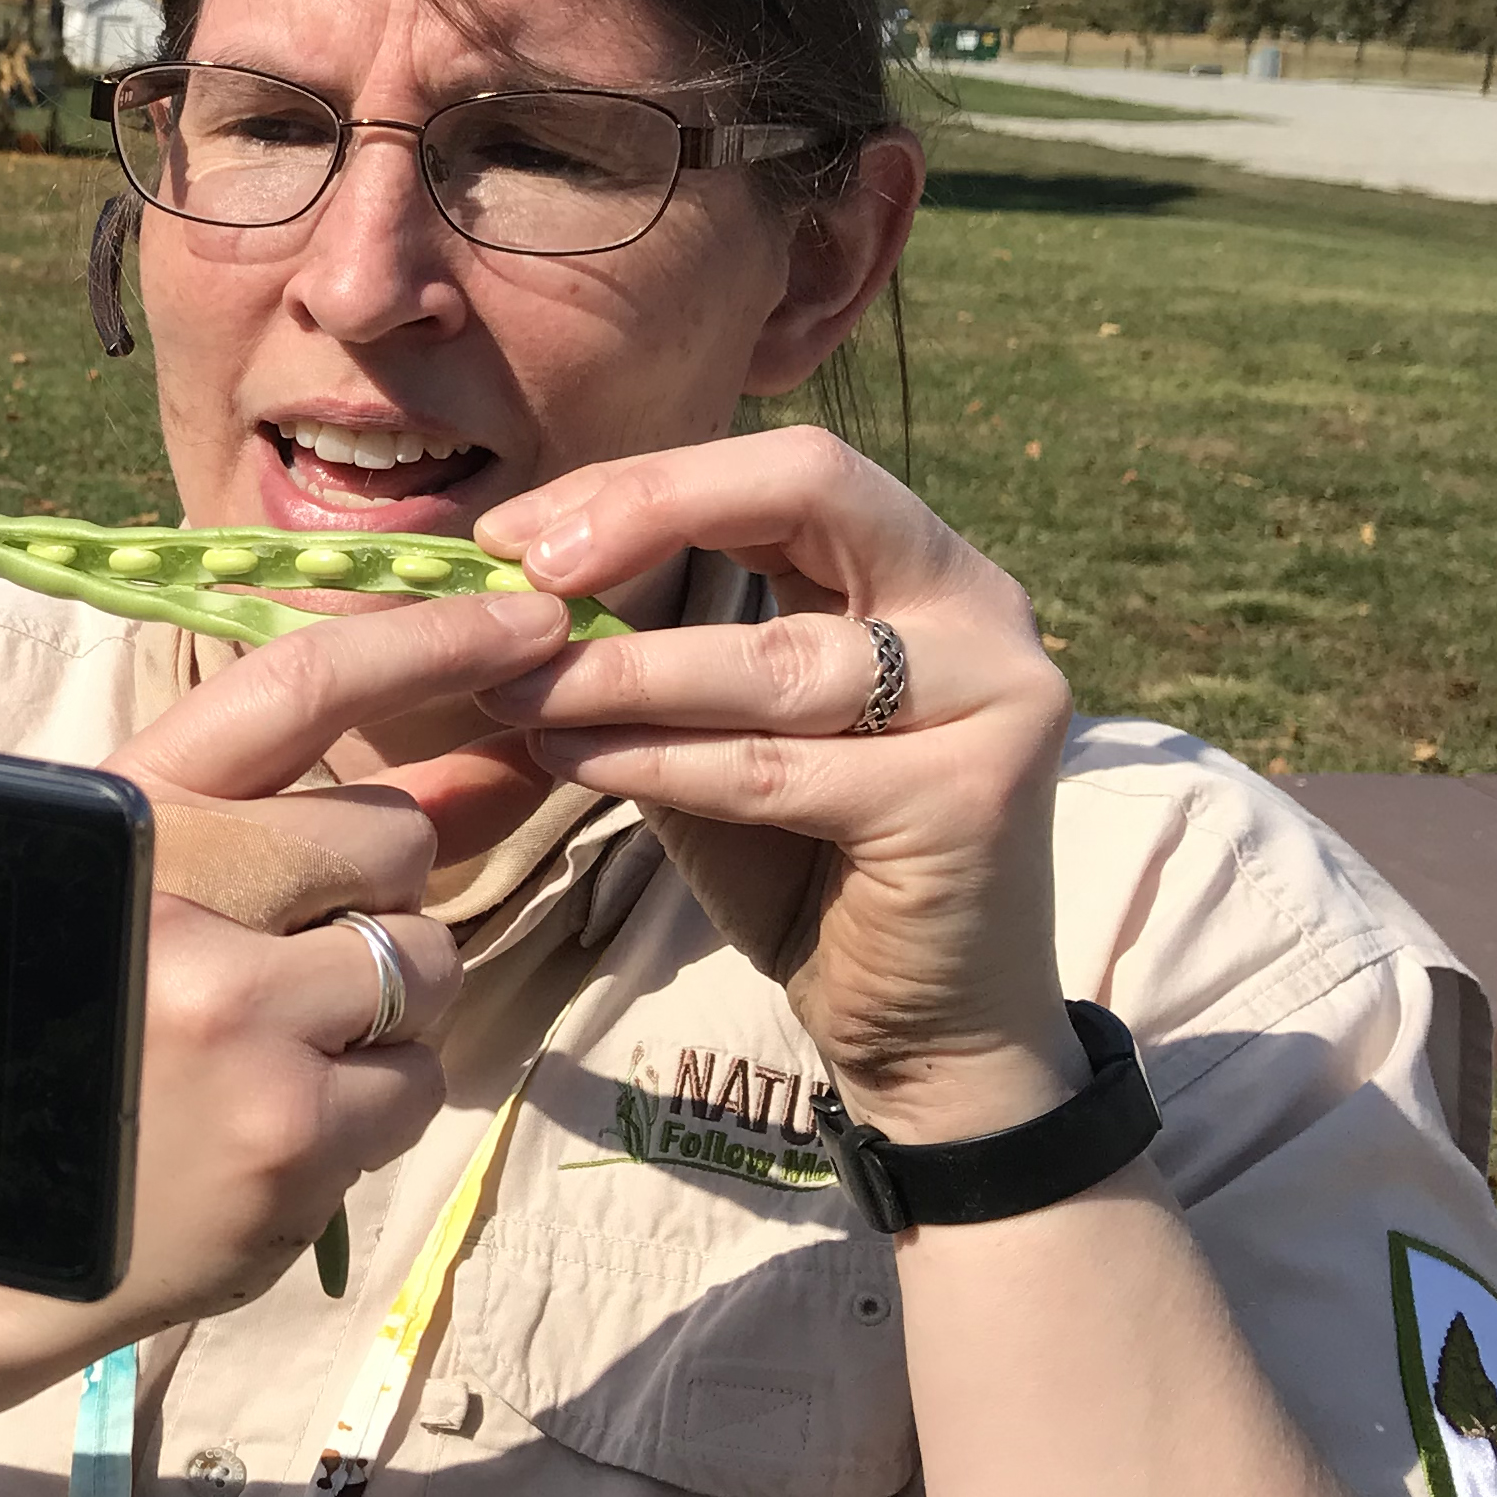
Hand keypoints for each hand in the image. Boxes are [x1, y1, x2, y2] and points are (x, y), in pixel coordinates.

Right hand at [65, 591, 578, 1338]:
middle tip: (290, 958)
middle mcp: (180, 895)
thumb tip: (499, 759)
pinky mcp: (290, 1135)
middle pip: (394, 838)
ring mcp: (239, 1017)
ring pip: (423, 962)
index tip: (533, 621)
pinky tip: (272, 1128)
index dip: (433, 638)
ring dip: (381, 1008)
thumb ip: (295, 823)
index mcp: (123, 814)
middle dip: (378, 895)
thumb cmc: (53, 1039)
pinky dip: (367, 1108)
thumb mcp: (130, 890)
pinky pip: (415, 1083)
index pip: (300, 683)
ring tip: (271, 1051)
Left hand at [470, 430, 1083, 1145]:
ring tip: (509, 691)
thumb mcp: (720, 732)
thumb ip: (654, 656)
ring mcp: (992, 696)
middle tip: (529, 573)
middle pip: (811, 489)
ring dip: (618, 671)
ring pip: (770, 658)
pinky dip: (655, 760)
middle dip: (650, 511)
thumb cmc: (809, 865)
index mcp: (920, 563)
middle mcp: (978, 604)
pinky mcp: (968, 801)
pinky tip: (566, 758)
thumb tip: (505, 591)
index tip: (511, 534)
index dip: (643, 484)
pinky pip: (773, 767)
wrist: (927, 1029)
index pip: (784, 467)